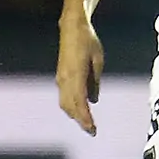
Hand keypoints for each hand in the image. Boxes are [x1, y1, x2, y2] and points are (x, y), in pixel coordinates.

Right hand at [56, 14, 105, 135]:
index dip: (86, 118)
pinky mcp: (60, 76)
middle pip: (70, 107)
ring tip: (86, 123)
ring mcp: (61, 78)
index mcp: (76, 74)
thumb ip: (95, 82)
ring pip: (65, 103)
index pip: (80, 102)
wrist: (72, 27)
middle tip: (92, 131)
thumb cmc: (88, 41)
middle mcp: (65, 79)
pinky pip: (64, 96)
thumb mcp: (98, 60)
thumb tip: (94, 100)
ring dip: (74, 115)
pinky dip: (71, 106)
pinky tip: (79, 110)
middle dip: (80, 120)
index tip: (92, 129)